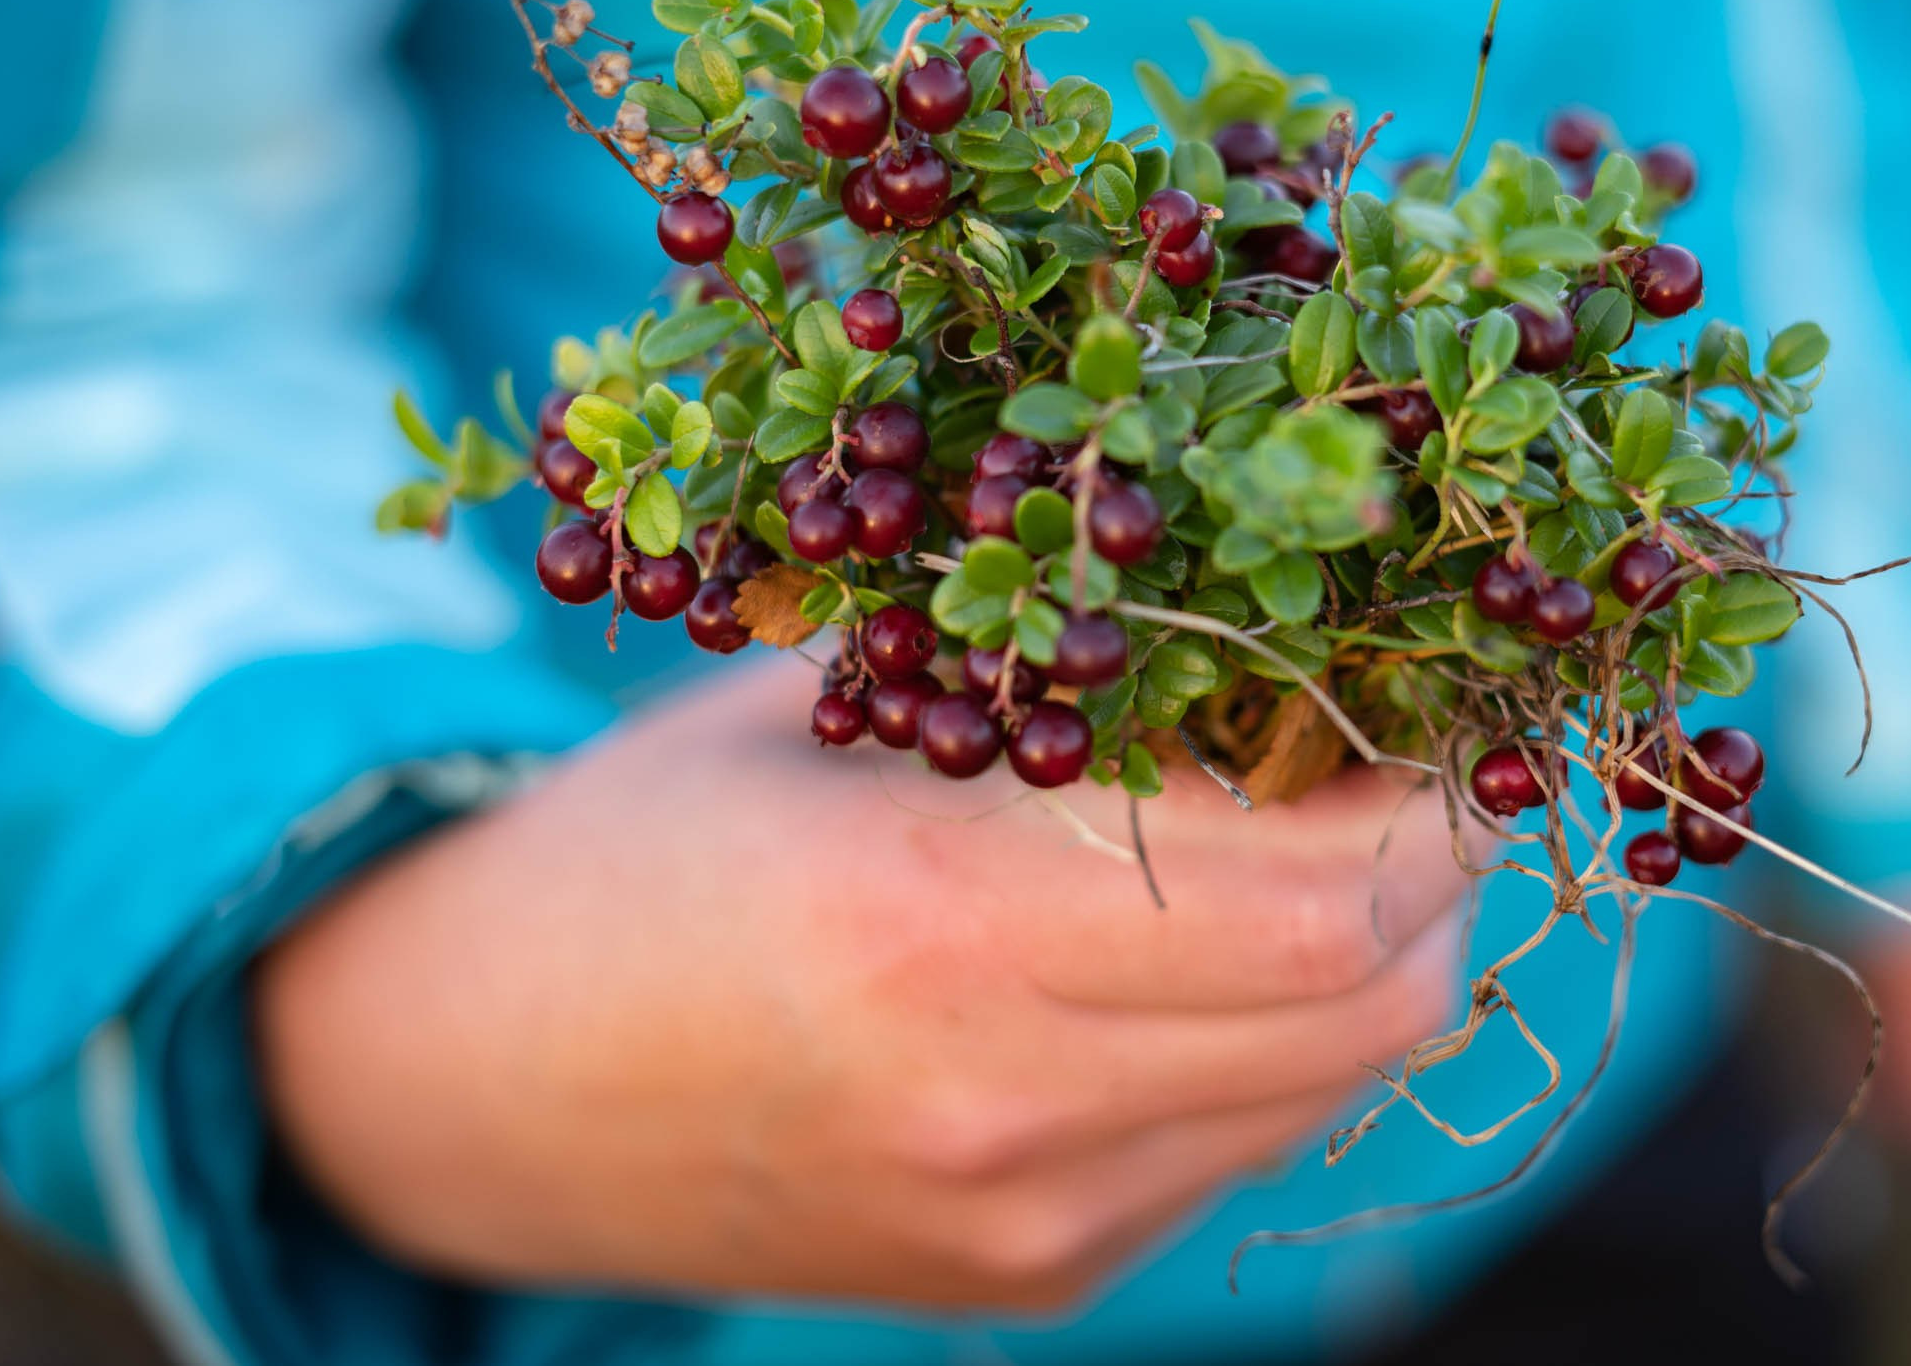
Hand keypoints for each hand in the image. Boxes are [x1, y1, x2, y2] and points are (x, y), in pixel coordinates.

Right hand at [251, 655, 1467, 1309]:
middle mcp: (998, 1101)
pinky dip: (1281, 1041)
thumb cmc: (650, 839)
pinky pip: (1241, 1144)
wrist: (477, 1081)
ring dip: (1370, 958)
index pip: (1326, 891)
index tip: (1433, 699)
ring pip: (1332, 1083)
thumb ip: (1058, 678)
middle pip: (1375, 1001)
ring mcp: (1020, 1218)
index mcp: (934, 918)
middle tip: (1393, 763)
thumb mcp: (831, 702)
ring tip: (1310, 846)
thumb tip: (1290, 631)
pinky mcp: (1026, 1279)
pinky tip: (1207, 957)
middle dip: (1432, 869)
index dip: (1430, 793)